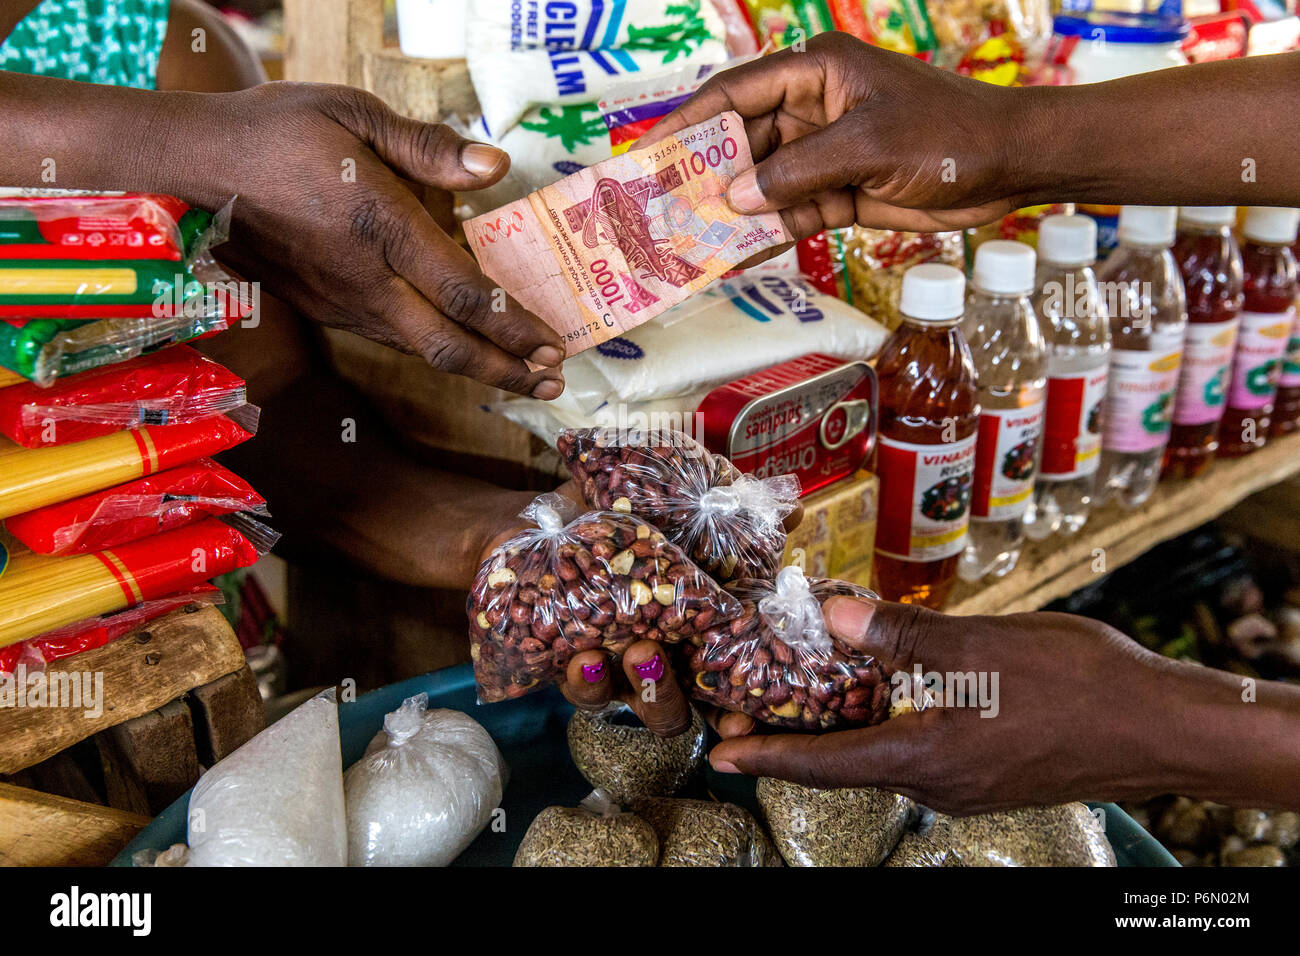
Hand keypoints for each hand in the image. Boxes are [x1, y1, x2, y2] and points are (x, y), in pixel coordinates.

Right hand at [164, 82, 564, 397]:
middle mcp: (365, 280)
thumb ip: (429, 147)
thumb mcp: (354, 115)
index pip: (463, 295)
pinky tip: (463, 345)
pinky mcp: (324, 309)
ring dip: (476, 367)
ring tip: (524, 374)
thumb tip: (496, 166)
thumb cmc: (280, 129)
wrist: (198, 163)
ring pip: (420, 350)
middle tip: (553, 379)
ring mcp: (341, 302)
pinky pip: (392, 336)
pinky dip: (437, 348)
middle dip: (506, 370)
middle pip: (447, 346)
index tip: (554, 343)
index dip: (513, 327)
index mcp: (380, 228)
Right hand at [640, 31, 1027, 236]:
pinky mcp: (839, 192)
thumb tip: (735, 196)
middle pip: (740, 143)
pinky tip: (733, 256)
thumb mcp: (868, 147)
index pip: (735, 94)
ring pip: (761, 184)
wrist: (1009, 166)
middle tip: (656, 209)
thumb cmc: (948, 134)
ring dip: (729, 212)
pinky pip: (789, 213)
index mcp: (816, 71)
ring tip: (684, 240)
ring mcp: (824, 153)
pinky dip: (765, 235)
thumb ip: (798, 172)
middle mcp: (813, 109)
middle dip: (702, 176)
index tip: (646, 153)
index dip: (687, 122)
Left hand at [708, 596, 1214, 813]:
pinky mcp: (989, 771)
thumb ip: (903, 636)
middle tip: (744, 706)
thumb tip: (832, 617)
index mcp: (927, 759)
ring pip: (881, 754)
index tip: (720, 752)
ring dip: (837, 727)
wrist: (1166, 729)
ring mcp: (966, 782)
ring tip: (799, 692)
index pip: (825, 763)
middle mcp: (938, 784)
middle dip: (793, 735)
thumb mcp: (984, 647)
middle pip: (846, 761)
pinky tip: (880, 690)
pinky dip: (883, 723)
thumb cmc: (1082, 687)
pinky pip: (917, 750)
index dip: (767, 755)